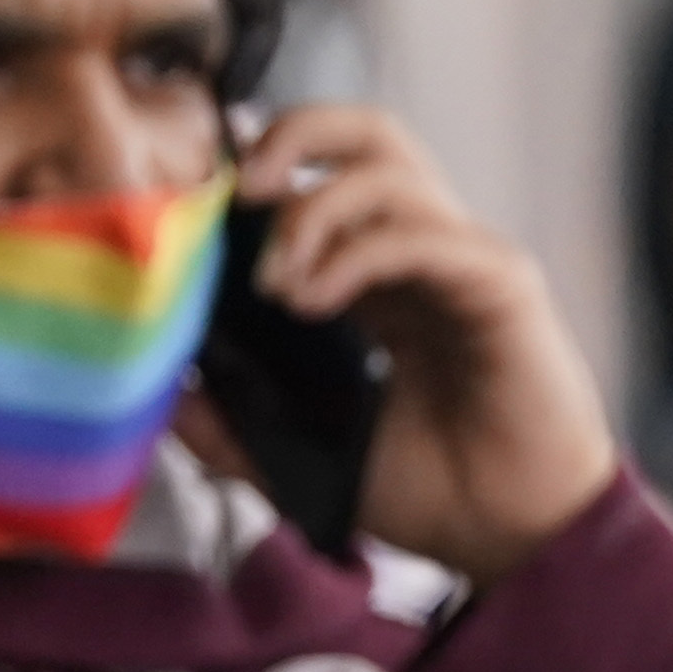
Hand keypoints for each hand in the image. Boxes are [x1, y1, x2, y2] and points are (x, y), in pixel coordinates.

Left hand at [236, 105, 621, 583]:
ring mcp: (466, 261)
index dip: (257, 174)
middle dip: (290, 136)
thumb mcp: (301, 455)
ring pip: (387, 167)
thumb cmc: (434, 494)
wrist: (515, 540)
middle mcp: (425, 252)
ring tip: (278, 283)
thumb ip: (231, 424)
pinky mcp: (502, 283)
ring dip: (310, 211)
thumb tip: (157, 390)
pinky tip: (315, 301)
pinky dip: (354, 252)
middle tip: (240, 193)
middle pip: (366, 131)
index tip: (199, 221)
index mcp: (382, 276)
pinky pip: (418, 232)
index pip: (320, 174)